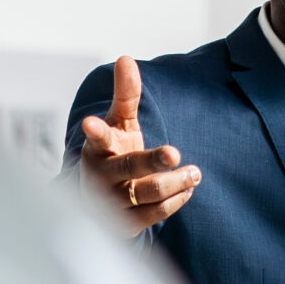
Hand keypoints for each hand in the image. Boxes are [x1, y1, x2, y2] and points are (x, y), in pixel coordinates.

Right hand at [79, 56, 199, 232]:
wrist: (101, 202)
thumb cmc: (113, 153)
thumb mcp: (119, 124)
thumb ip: (125, 94)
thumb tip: (126, 58)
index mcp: (97, 148)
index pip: (98, 137)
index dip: (95, 130)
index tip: (89, 122)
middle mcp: (101, 176)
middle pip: (128, 167)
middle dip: (153, 161)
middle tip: (174, 152)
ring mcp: (112, 203)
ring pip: (148, 192)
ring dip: (176, 182)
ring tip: (196, 172)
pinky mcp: (125, 225)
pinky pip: (156, 213)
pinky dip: (176, 199)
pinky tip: (187, 188)